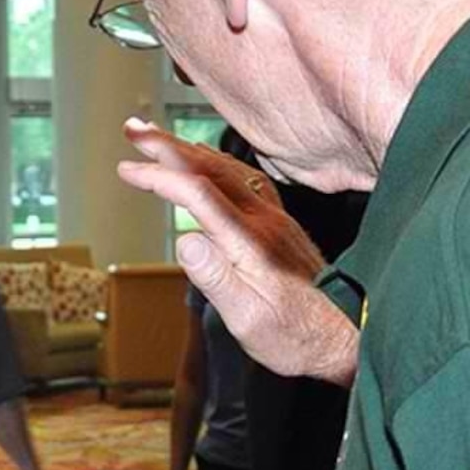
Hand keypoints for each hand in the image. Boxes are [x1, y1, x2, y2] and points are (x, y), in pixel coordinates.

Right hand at [117, 121, 358, 385]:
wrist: (342, 339)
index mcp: (250, 241)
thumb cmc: (293, 337)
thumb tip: (185, 239)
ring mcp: (276, 220)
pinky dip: (221, 164)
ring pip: (229, 170)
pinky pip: (248, 180)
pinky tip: (213, 164)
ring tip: (162, 140)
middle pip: (211, 168)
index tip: (127, 168)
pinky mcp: (283, 227)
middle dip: (168, 146)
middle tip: (134, 130)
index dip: (160, 176)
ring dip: (191, 150)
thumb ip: (216, 278)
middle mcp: (265, 221)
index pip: (197, 193)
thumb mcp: (248, 319)